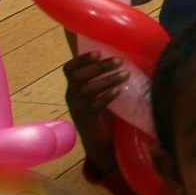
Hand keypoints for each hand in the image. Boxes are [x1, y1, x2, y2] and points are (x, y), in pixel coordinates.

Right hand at [62, 51, 126, 169]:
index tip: (98, 52)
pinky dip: (107, 96)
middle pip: (78, 76)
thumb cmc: (102, 112)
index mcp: (73, 87)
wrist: (99, 141)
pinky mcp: (86, 119)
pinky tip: (119, 90)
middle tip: (119, 60)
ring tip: (126, 74)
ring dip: (107, 79)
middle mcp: (71, 96)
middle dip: (99, 66)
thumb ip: (103, 78)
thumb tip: (127, 57)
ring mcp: (77, 108)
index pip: (69, 69)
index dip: (81, 59)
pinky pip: (94, 105)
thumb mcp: (99, 93)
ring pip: (86, 90)